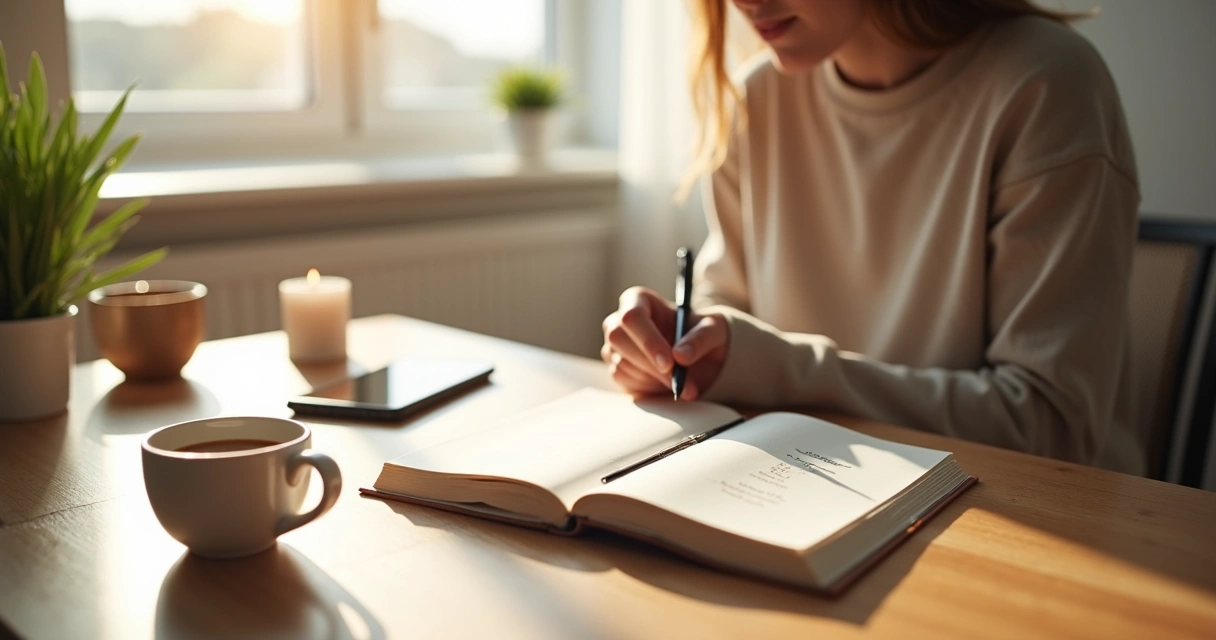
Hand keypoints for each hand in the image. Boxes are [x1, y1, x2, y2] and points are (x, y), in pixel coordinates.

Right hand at [601, 286, 728, 400]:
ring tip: (683, 383)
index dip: (648, 340)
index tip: (669, 362)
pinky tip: (666, 382)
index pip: (632, 316)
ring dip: (654, 379)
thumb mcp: (714, 328)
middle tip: (678, 381)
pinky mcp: (617, 368)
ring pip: (621, 363)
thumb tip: (681, 356)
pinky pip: (624, 380)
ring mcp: (615, 345)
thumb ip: (701, 338)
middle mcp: (619, 320)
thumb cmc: (702, 332)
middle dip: (649, 363)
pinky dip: (647, 387)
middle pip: (618, 339)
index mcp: (639, 300)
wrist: (698, 355)